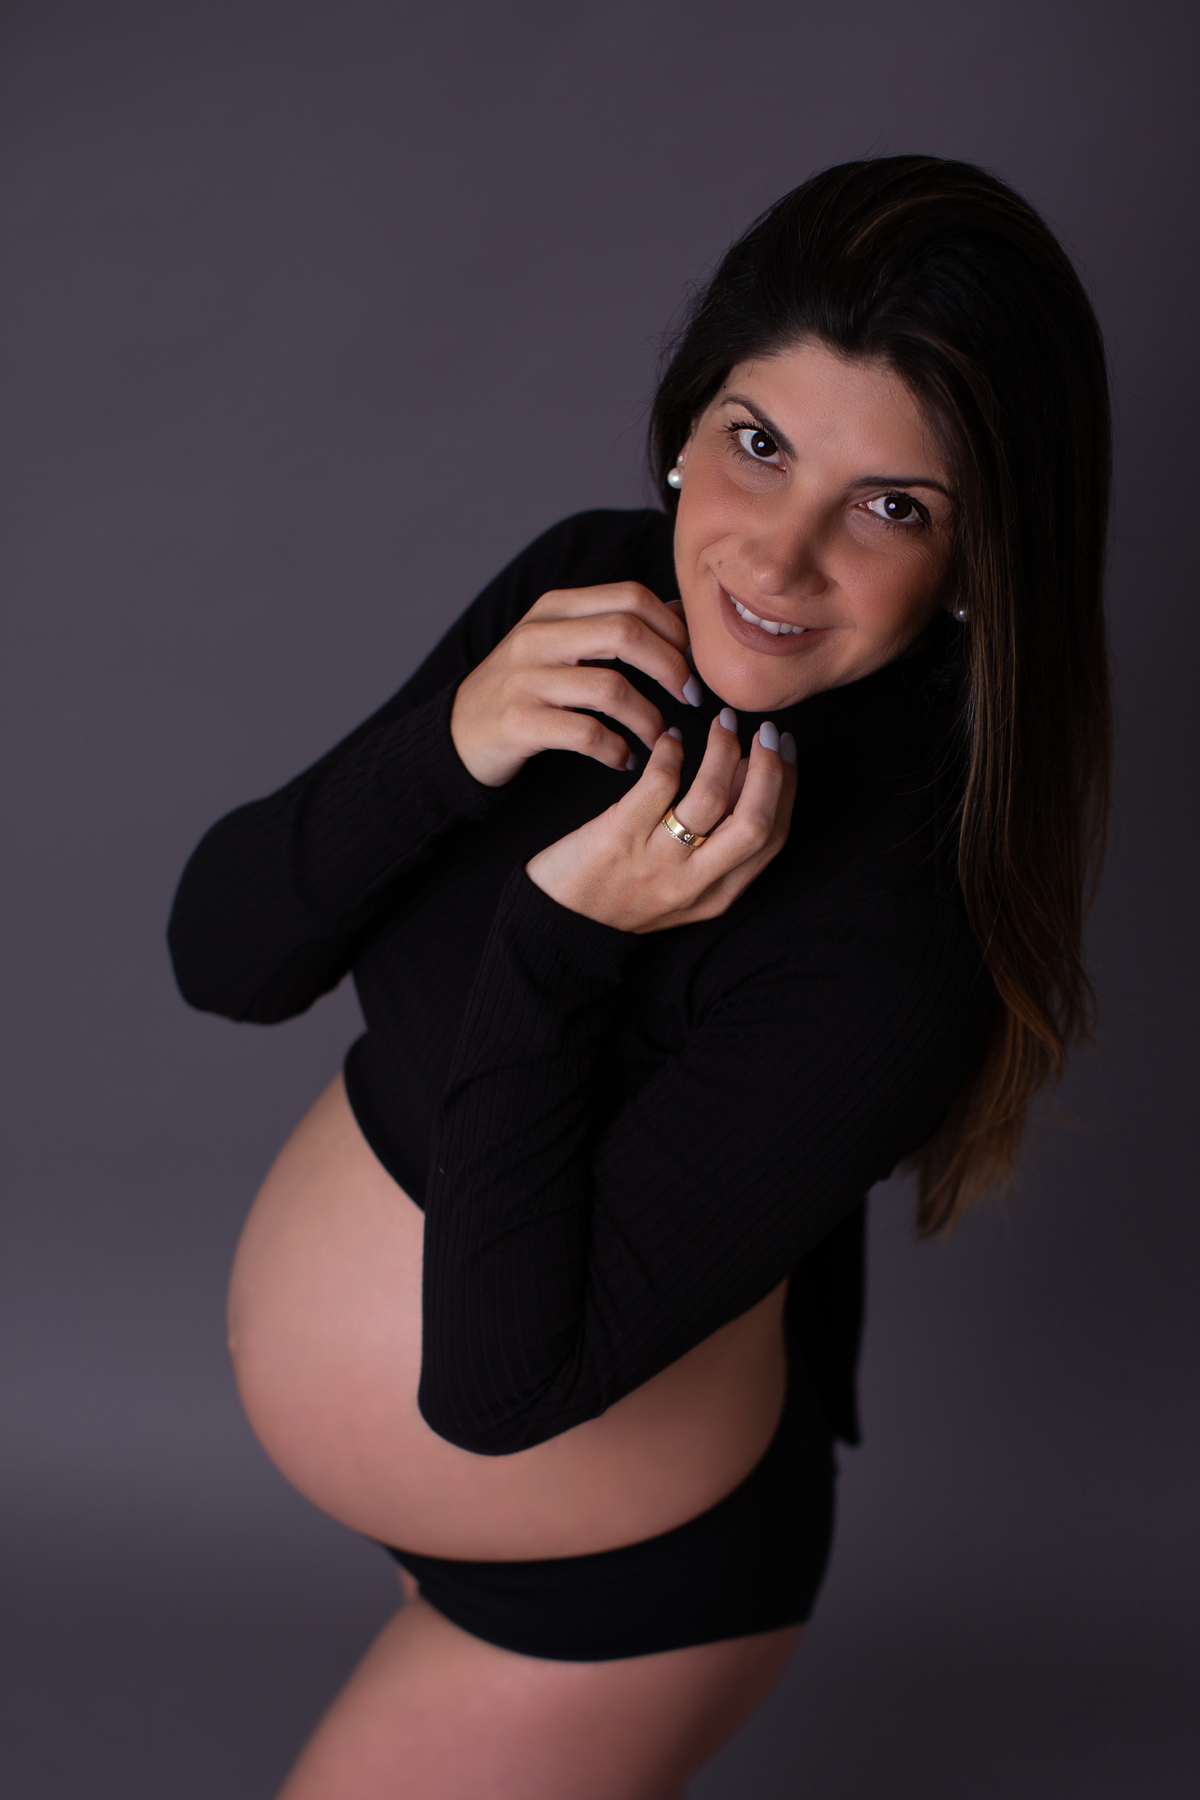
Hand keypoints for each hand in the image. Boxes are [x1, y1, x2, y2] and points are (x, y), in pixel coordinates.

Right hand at [450, 583, 699, 787]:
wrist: (458, 733)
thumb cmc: (525, 688)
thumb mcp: (563, 644)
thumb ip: (616, 625)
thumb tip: (682, 613)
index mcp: (555, 608)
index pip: (631, 597)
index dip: (674, 629)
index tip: (694, 663)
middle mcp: (538, 636)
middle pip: (625, 632)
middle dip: (671, 666)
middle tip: (690, 698)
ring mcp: (525, 679)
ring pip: (611, 687)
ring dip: (649, 718)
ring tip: (660, 739)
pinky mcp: (518, 723)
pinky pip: (586, 734)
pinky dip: (617, 750)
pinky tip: (625, 760)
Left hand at [525, 711, 797, 933]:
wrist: (559, 924)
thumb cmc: (623, 894)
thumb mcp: (684, 886)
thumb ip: (719, 846)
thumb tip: (749, 776)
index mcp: (717, 895)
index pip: (772, 838)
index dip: (786, 788)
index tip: (785, 750)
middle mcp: (693, 883)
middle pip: (754, 822)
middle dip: (769, 770)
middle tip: (767, 731)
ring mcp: (656, 861)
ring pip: (709, 798)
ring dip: (724, 752)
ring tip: (723, 724)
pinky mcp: (619, 837)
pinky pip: (658, 783)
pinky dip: (672, 752)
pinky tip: (671, 738)